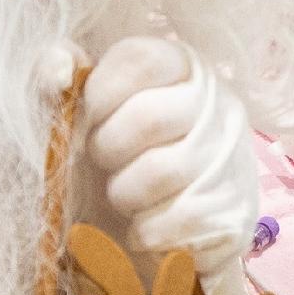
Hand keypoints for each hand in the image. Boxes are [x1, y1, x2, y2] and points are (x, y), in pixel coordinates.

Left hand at [83, 36, 260, 282]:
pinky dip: (147, 231)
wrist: (164, 234)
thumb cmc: (119, 160)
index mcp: (183, 68)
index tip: (90, 118)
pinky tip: (144, 226)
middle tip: (105, 163)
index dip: (100, 92)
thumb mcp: (86, 114)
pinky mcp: (238, 211)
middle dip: (107, 149)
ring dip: (124, 193)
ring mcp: (233, 157)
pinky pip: (180, 219)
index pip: (141, 59)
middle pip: (148, 118)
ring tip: (125, 196)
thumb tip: (55, 68)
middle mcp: (219, 104)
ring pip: (161, 171)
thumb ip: (60, 79)